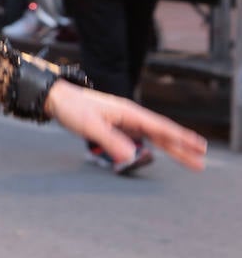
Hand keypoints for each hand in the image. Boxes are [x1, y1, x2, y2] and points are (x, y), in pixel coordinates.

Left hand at [45, 81, 206, 171]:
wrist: (56, 98)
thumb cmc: (72, 108)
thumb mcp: (91, 126)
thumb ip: (111, 141)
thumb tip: (132, 157)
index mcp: (129, 113)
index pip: (161, 127)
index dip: (181, 138)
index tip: (199, 146)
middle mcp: (130, 115)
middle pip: (162, 133)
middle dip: (182, 146)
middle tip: (201, 158)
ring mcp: (124, 119)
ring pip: (154, 135)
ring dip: (171, 146)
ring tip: (188, 157)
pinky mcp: (116, 124)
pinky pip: (142, 135)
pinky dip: (156, 143)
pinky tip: (161, 148)